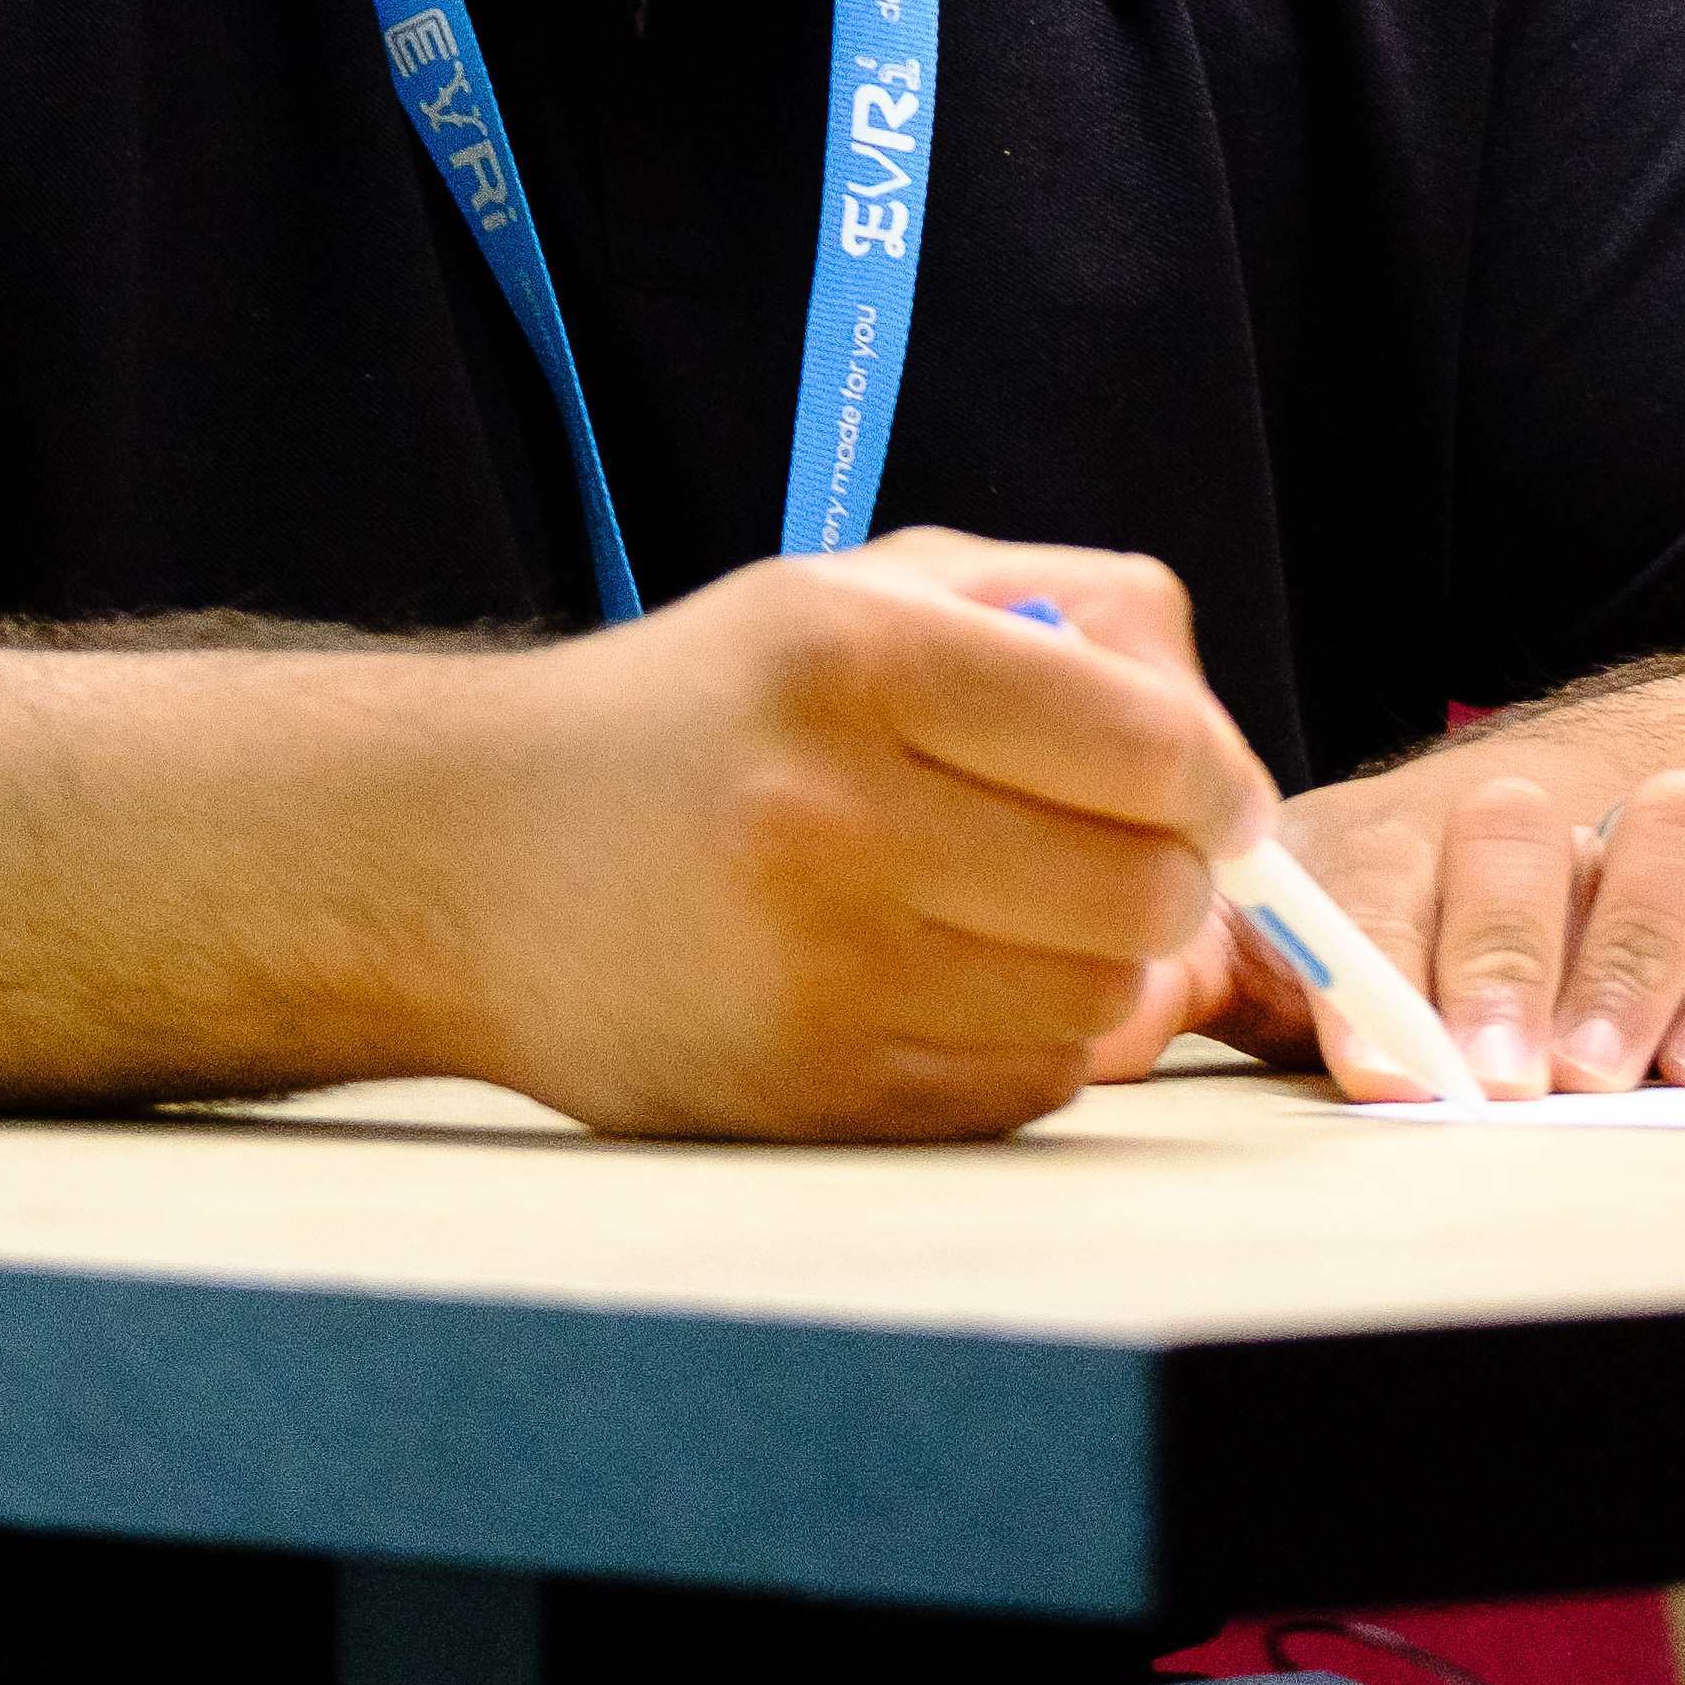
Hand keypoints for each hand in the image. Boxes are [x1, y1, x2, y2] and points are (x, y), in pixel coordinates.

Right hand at [454, 530, 1271, 1141]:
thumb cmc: (710, 709)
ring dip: (1104, 967)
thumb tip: (1218, 764)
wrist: (466, 856)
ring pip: (1096, 1004)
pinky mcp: (800, 1095)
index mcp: (855, 657)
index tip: (1213, 795)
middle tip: (1132, 859)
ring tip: (1025, 914)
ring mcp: (811, 972)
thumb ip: (1076, 621)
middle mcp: (828, 815)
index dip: (1219, 779)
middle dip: (1177, 878)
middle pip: (1143, 891)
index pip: (1148, 746)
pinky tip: (953, 981)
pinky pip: (1018, 1089)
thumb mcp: (865, 589)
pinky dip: (1027, 1042)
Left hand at [1091, 761, 1684, 1099]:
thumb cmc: (1370, 940)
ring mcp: (1646, 846)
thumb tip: (1094, 1024)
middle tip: (1504, 1080)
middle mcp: (1525, 819)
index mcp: (1387, 835)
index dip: (1380, 965)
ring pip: (1672, 834)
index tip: (1379, 1067)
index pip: (1381, 869)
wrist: (1538, 867)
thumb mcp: (1269, 959)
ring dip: (1640, 953)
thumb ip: (1193, 983)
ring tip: (1611, 1073)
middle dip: (1514, 962)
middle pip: (1528, 840)